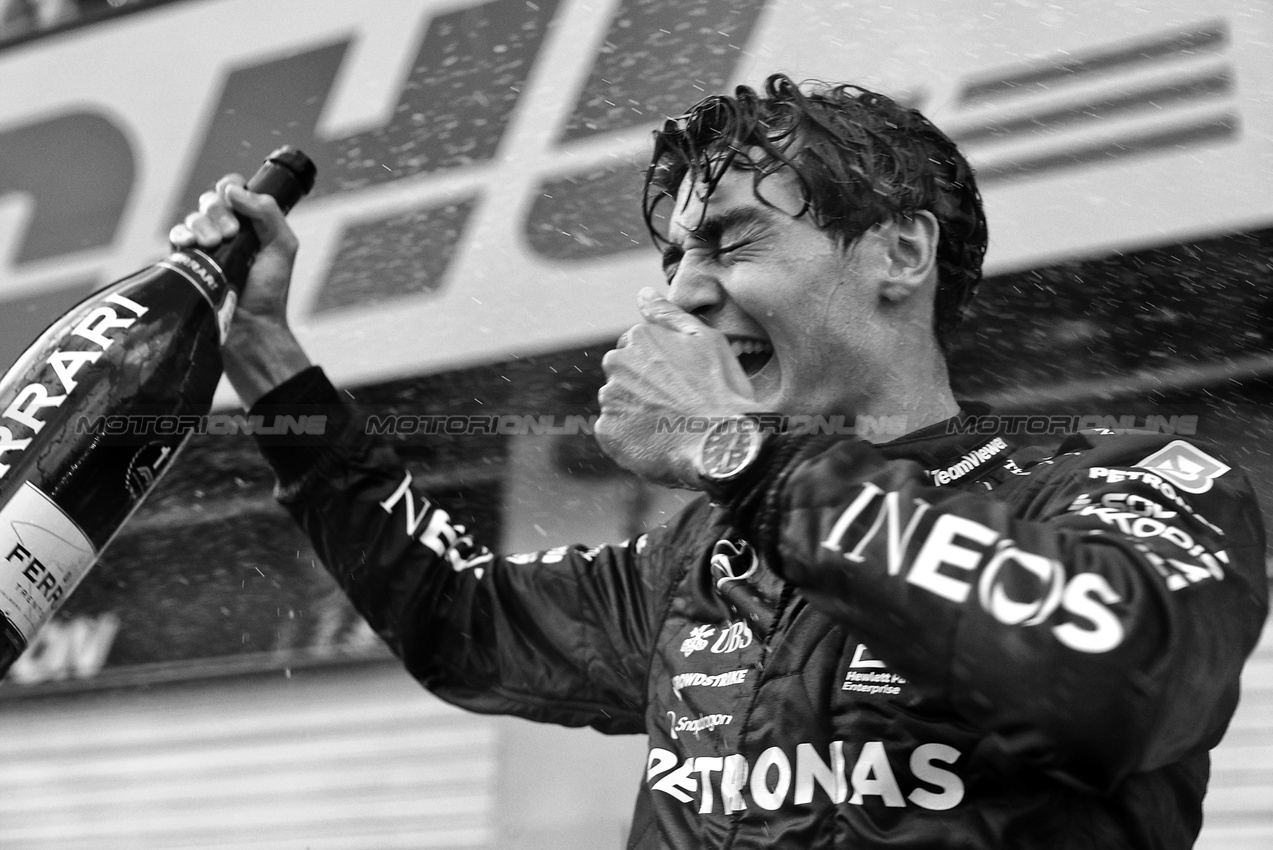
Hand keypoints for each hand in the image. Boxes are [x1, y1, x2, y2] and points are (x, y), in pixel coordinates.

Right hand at [168, 175, 297, 327]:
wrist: (251, 326)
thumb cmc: (270, 290)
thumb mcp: (282, 246)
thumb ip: (267, 212)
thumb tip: (232, 190)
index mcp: (251, 224)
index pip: (234, 190)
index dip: (231, 188)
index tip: (234, 200)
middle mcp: (227, 231)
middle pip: (212, 201)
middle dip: (219, 211)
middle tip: (231, 233)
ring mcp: (206, 246)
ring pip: (194, 218)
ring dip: (202, 225)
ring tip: (214, 244)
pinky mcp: (188, 261)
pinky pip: (176, 236)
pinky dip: (181, 234)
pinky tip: (190, 243)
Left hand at [595, 288, 764, 487]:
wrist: (721, 443)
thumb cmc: (721, 390)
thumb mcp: (706, 340)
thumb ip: (669, 315)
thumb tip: (643, 293)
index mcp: (639, 338)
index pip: (638, 349)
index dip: (663, 368)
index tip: (683, 384)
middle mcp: (617, 364)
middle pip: (626, 375)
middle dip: (645, 388)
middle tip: (678, 406)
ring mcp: (610, 399)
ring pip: (621, 404)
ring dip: (639, 413)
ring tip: (672, 426)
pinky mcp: (607, 432)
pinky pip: (616, 433)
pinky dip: (633, 438)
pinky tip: (660, 442)